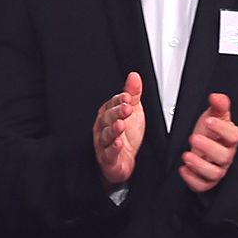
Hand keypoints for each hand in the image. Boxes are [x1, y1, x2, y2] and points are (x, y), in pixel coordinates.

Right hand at [93, 72, 145, 187]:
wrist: (125, 160)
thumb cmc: (126, 136)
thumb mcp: (133, 111)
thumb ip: (133, 94)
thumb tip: (134, 76)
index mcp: (108, 114)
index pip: (111, 104)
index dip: (119, 100)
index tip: (128, 96)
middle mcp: (103, 128)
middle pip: (107, 118)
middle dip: (116, 112)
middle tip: (127, 108)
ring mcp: (103, 144)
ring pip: (106, 135)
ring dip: (113, 130)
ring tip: (121, 125)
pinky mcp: (107, 159)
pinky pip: (108, 154)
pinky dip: (113, 149)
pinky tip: (118, 143)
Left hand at [178, 91, 237, 192]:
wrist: (204, 146)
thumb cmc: (211, 132)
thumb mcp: (214, 115)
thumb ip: (218, 105)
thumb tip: (216, 96)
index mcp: (230, 139)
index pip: (233, 136)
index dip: (222, 129)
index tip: (209, 120)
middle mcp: (226, 156)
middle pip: (224, 156)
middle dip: (209, 148)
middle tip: (194, 137)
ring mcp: (218, 170)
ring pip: (214, 173)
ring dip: (199, 165)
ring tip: (186, 155)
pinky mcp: (207, 181)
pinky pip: (202, 185)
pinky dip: (192, 179)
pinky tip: (183, 169)